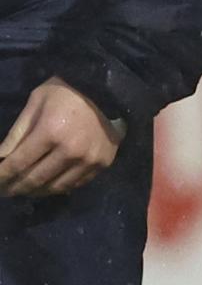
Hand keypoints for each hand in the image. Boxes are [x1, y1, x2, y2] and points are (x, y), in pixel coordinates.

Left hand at [0, 78, 126, 197]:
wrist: (108, 93)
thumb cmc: (65, 93)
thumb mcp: (35, 104)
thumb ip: (18, 132)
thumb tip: (0, 157)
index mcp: (50, 132)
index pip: (19, 162)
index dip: (2, 175)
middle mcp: (70, 151)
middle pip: (36, 179)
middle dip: (16, 187)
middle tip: (6, 191)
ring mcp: (88, 161)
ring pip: (56, 186)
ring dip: (36, 191)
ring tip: (25, 191)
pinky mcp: (102, 165)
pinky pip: (75, 184)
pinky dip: (58, 187)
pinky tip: (47, 185)